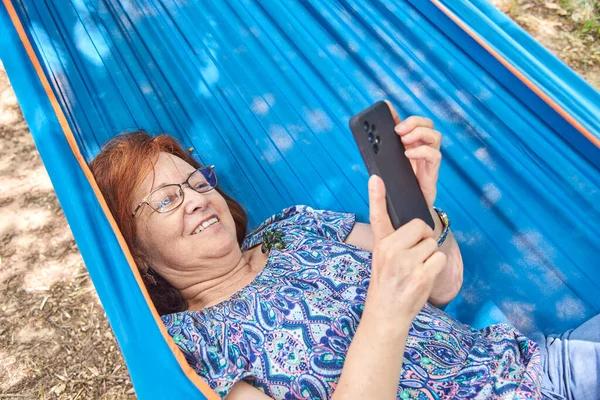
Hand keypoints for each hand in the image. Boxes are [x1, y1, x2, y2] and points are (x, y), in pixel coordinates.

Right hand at [365, 175, 446, 321]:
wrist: (386, 314)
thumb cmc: (387, 283)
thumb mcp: (382, 258)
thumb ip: (394, 240)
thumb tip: (416, 226)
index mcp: (380, 244)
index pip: (378, 215)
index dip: (376, 195)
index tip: (376, 178)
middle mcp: (391, 251)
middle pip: (420, 226)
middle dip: (423, 238)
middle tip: (415, 254)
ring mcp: (406, 263)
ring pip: (432, 243)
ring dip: (430, 256)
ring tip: (416, 269)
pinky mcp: (421, 275)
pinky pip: (439, 258)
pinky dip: (436, 267)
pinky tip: (424, 276)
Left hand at [384, 101, 441, 207]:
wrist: (407, 209)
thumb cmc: (397, 187)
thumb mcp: (385, 166)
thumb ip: (381, 152)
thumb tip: (369, 139)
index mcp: (408, 144)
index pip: (407, 123)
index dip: (397, 113)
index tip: (386, 106)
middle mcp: (420, 148)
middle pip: (426, 123)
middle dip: (413, 121)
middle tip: (398, 129)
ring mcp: (428, 158)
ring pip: (434, 134)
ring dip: (419, 133)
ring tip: (404, 141)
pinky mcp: (432, 171)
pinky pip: (434, 154)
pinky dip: (421, 151)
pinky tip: (408, 154)